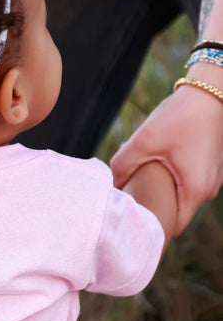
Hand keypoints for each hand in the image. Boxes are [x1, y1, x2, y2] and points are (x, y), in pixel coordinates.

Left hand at [111, 67, 222, 234]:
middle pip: (176, 214)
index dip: (151, 229)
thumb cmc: (179, 116)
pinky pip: (187, 184)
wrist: (210, 91)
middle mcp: (208, 190)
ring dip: (161, 196)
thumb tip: (109, 186)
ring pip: (180, 198)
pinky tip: (152, 172)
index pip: (172, 227)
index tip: (130, 227)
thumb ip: (122, 166)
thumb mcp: (143, 141)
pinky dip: (171, 184)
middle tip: (129, 208)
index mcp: (196, 191)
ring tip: (137, 189)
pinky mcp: (209, 167)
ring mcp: (212, 179)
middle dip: (153, 212)